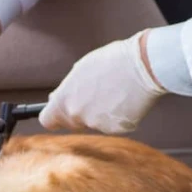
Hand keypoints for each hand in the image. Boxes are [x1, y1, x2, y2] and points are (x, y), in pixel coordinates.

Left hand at [39, 30, 166, 133]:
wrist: (144, 65)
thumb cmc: (112, 61)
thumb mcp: (81, 70)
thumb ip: (67, 89)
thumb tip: (56, 98)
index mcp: (64, 100)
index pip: (47, 120)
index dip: (54, 116)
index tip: (59, 112)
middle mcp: (77, 116)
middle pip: (72, 123)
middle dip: (80, 113)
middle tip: (96, 95)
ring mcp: (97, 125)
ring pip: (94, 123)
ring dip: (101, 113)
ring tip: (115, 92)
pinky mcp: (117, 129)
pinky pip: (113, 125)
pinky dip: (118, 117)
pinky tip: (126, 100)